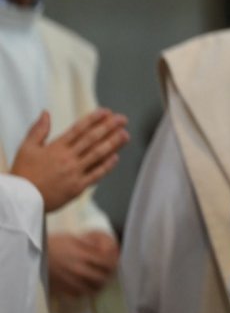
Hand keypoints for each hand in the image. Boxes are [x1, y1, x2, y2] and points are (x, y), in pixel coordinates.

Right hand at [10, 109, 128, 211]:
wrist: (21, 201)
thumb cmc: (23, 174)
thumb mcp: (26, 149)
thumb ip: (38, 130)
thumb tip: (46, 112)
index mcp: (56, 147)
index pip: (79, 129)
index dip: (94, 119)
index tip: (106, 111)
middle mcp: (67, 158)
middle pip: (92, 139)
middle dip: (109, 127)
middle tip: (122, 119)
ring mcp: (74, 173)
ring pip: (97, 155)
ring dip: (113, 143)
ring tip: (125, 134)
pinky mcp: (77, 187)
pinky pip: (96, 175)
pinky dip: (107, 166)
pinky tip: (116, 157)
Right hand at [47, 230, 118, 298]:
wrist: (34, 255)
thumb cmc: (53, 244)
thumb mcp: (73, 238)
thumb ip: (90, 244)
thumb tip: (106, 248)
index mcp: (81, 255)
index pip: (105, 262)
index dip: (114, 262)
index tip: (116, 260)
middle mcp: (77, 270)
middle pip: (101, 278)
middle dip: (109, 275)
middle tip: (110, 271)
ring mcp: (69, 281)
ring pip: (92, 289)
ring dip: (100, 285)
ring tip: (101, 280)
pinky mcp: (62, 289)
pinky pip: (79, 295)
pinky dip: (86, 291)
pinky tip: (87, 286)